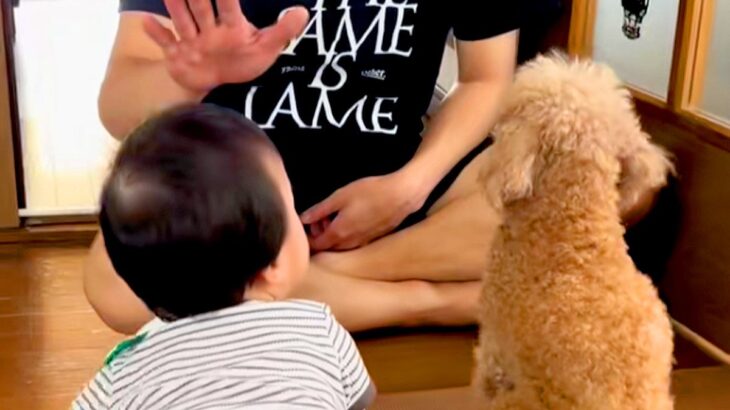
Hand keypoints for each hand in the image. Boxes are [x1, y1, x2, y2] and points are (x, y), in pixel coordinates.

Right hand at [143, 0, 308, 92]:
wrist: (217, 84)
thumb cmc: (242, 60)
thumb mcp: (266, 48)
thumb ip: (283, 31)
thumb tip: (304, 11)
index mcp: (232, 26)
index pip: (230, 6)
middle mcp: (209, 30)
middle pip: (201, 8)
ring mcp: (191, 42)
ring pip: (182, 21)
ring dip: (175, 7)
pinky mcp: (178, 56)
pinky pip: (165, 43)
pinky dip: (156, 35)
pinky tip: (144, 22)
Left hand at [301, 173, 426, 250]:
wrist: (402, 195)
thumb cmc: (370, 192)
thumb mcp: (339, 197)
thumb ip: (319, 210)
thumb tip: (303, 219)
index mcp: (338, 234)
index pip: (316, 246)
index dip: (308, 237)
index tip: (308, 223)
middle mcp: (350, 243)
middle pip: (328, 247)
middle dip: (320, 234)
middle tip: (321, 216)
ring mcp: (363, 243)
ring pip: (341, 245)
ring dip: (334, 234)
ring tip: (336, 214)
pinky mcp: (373, 239)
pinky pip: (353, 242)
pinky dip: (347, 234)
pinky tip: (352, 217)